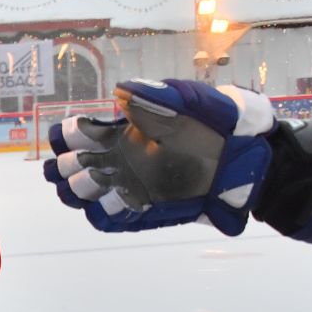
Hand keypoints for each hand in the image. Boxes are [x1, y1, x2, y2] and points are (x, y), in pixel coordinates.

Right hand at [44, 80, 275, 235]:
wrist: (246, 158)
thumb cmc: (219, 121)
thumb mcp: (190, 100)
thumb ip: (156, 95)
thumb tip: (120, 92)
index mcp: (124, 130)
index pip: (77, 134)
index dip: (67, 136)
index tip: (74, 135)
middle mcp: (120, 160)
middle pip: (69, 168)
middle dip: (66, 166)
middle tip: (84, 163)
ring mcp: (129, 186)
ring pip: (83, 195)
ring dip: (80, 190)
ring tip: (99, 181)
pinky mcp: (144, 211)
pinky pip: (110, 219)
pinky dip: (103, 214)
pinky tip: (113, 201)